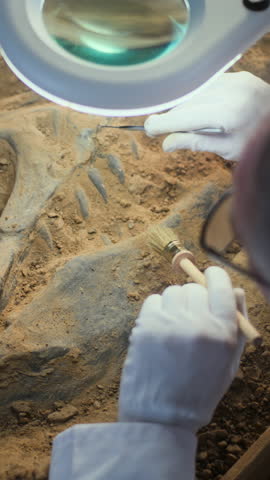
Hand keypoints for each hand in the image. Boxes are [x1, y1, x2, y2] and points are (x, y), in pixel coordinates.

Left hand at [119, 267, 245, 431]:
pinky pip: (153, 300)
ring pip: (173, 291)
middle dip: (195, 297)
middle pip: (195, 287)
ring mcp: (169, 323)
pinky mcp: (145, 326)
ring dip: (175, 303)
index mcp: (222, 332)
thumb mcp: (229, 362)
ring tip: (174, 325)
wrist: (161, 415)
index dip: (216, 276)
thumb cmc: (199, 389)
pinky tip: (160, 329)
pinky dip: (157, 309)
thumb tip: (234, 290)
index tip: (211, 275)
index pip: (222, 285)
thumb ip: (236, 323)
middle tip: (191, 315)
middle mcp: (197, 323)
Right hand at [144, 72, 269, 160]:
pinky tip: (193, 108)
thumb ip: (196, 143)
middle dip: (171, 116)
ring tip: (175, 120)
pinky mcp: (238, 75)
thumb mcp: (228, 150)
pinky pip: (207, 84)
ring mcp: (236, 80)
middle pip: (188, 103)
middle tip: (156, 127)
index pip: (186, 117)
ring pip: (195, 92)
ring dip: (182, 106)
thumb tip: (167, 144)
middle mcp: (232, 92)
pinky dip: (196, 96)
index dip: (164, 123)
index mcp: (229, 115)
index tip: (148, 129)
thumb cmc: (257, 142)